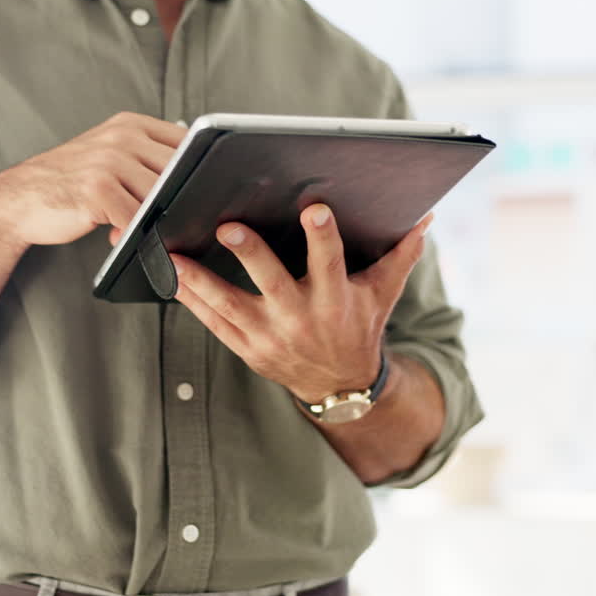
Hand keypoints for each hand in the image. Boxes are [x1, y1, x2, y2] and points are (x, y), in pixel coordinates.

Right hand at [0, 112, 185, 246]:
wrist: (19, 198)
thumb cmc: (70, 182)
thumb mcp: (109, 156)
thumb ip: (146, 160)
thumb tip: (195, 181)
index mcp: (130, 124)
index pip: (186, 142)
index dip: (199, 169)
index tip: (202, 190)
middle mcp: (122, 137)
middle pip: (178, 171)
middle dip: (179, 199)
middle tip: (173, 218)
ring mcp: (109, 161)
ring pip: (159, 196)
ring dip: (154, 219)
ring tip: (136, 226)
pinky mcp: (97, 189)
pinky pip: (135, 217)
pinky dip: (133, 233)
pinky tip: (118, 234)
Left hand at [171, 204, 433, 403]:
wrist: (339, 385)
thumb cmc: (359, 325)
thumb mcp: (383, 293)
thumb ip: (401, 254)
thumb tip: (425, 217)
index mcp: (335, 300)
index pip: (330, 264)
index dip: (323, 237)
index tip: (315, 209)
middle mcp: (301, 319)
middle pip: (273, 283)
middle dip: (251, 255)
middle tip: (228, 227)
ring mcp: (269, 337)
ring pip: (230, 306)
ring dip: (200, 280)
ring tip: (172, 254)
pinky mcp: (246, 349)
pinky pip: (213, 323)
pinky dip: (191, 300)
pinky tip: (170, 275)